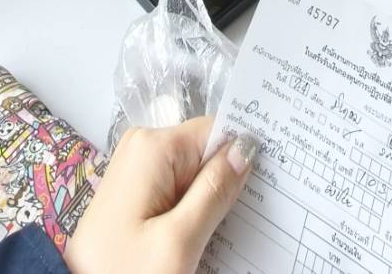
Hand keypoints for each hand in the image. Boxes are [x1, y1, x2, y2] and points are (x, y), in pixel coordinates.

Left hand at [65, 118, 255, 273]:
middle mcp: (143, 146)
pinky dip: (192, 212)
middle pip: (205, 153)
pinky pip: (177, 191)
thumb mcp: (178, 241)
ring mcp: (138, 169)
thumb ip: (214, 192)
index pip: (216, 131)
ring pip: (194, 175)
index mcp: (153, 146)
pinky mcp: (136, 191)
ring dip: (209, 203)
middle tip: (239, 222)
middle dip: (224, 184)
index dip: (242, 156)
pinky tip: (196, 239)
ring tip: (213, 237)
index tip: (267, 184)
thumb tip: (245, 147)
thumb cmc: (124, 273)